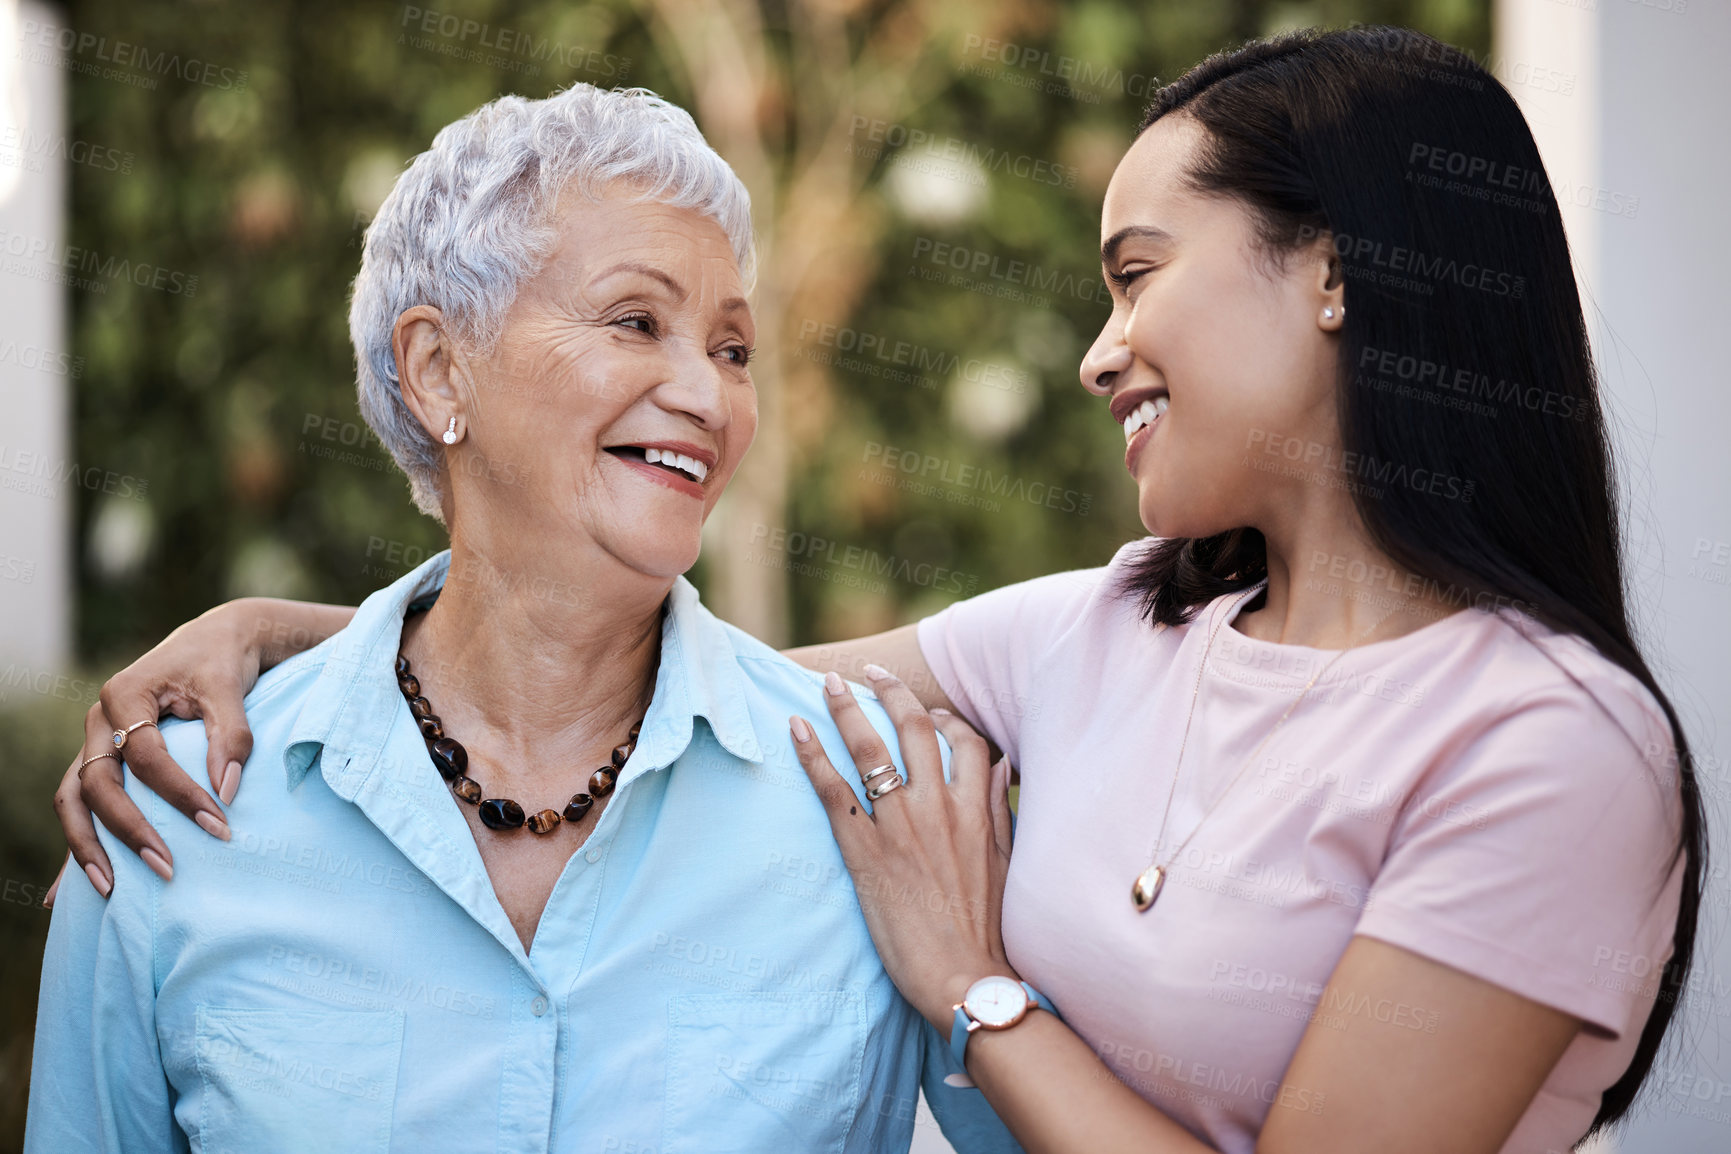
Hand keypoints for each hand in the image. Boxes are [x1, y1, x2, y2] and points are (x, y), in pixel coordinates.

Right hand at [46, 601, 264, 904]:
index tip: (218, 824)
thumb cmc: (221, 664)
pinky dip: (77, 844)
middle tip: (165, 868)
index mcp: (126, 695)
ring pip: (73, 800)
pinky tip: (60, 894)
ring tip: (109, 890)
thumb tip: (226, 791)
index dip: (180, 793)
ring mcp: (95, 743)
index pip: (146, 757)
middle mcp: (99, 721)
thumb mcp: (231, 689)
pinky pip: (80, 807)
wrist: (213, 644)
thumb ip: (231, 735)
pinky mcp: (103, 760)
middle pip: (95, 784)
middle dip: (127, 831)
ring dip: (87, 846)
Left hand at [790, 664, 1015, 1031]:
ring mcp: (898, 825)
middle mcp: (937, 806)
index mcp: (976, 809)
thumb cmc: (987, 931)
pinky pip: (832, 789)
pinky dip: (812, 754)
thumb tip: (1000, 770)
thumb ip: (998, 811)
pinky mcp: (863, 850)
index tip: (928, 711)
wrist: (964, 978)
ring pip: (869, 747)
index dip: (944, 718)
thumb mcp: (1005, 864)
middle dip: (891, 691)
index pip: (963, 740)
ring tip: (828, 683)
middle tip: (871, 672)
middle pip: (913, 727)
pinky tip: (796, 728)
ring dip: (846, 708)